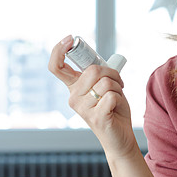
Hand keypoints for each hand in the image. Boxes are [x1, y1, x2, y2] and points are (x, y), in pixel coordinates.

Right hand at [48, 35, 136, 158]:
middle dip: (112, 73)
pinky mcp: (96, 118)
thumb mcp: (103, 87)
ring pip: (105, 83)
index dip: (58, 50)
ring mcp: (83, 109)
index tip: (69, 39)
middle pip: (92, 70)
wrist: (120, 137)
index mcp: (73, 87)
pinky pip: (111, 96)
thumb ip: (98, 74)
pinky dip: (120, 99)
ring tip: (116, 99)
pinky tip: (116, 109)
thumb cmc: (113, 109)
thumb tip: (99, 62)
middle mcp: (73, 97)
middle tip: (118, 83)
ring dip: (118, 87)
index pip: (56, 66)